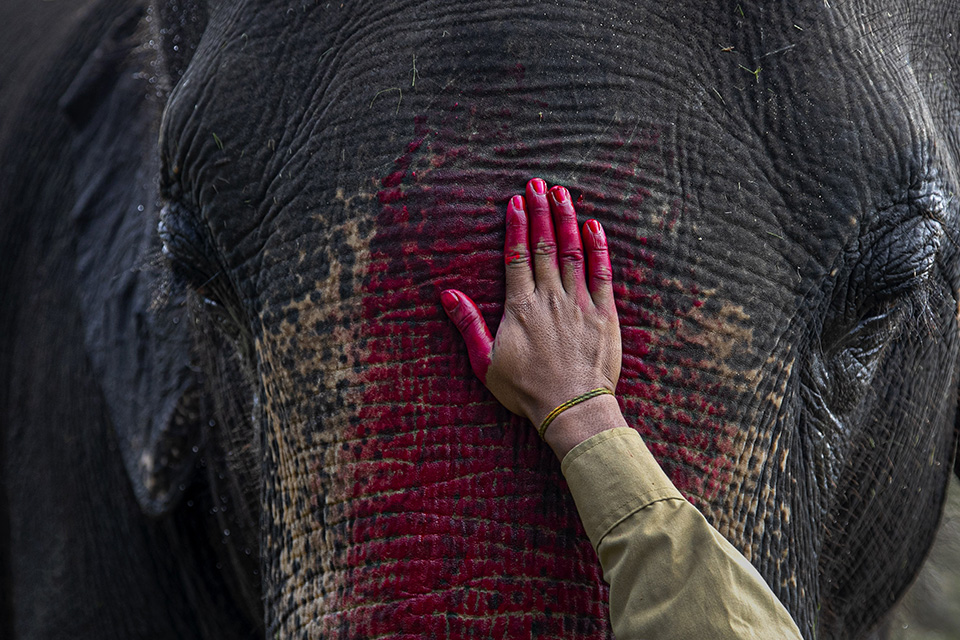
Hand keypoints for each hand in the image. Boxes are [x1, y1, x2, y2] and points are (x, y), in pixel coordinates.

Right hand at [441, 178, 623, 456]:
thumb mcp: (485, 362)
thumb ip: (468, 325)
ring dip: (566, 220)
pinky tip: (593, 226)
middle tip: (538, 184)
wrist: (572, 409)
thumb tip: (447, 294)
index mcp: (521, 306)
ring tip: (562, 193)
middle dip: (540, 211)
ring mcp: (579, 303)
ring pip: (571, 251)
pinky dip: (597, 247)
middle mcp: (550, 297)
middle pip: (543, 245)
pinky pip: (601, 273)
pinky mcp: (604, 313)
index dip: (516, 225)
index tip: (516, 201)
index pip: (516, 255)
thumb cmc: (526, 390)